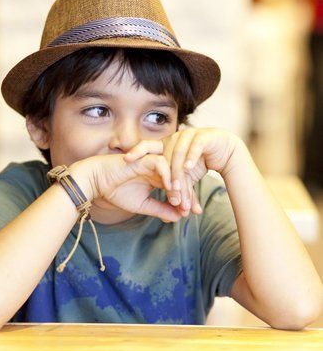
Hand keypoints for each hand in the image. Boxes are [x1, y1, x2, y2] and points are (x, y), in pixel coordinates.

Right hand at [73, 153, 184, 222]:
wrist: (97, 181)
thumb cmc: (116, 190)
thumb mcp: (143, 205)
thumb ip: (160, 209)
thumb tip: (178, 218)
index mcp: (159, 177)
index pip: (179, 186)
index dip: (187, 199)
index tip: (191, 213)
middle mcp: (159, 168)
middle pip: (181, 177)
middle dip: (187, 193)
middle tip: (190, 209)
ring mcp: (152, 161)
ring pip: (174, 169)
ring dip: (178, 184)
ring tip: (178, 200)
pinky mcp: (144, 158)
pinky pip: (161, 163)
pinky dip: (167, 175)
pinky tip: (168, 188)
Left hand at [123, 127, 241, 215]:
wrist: (225, 150)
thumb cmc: (202, 163)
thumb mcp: (186, 177)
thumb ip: (177, 189)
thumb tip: (172, 214)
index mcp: (166, 145)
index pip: (146, 146)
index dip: (136, 151)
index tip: (124, 160)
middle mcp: (174, 138)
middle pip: (164, 156)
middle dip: (164, 176)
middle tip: (165, 193)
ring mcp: (188, 135)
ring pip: (178, 155)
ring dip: (177, 174)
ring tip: (176, 189)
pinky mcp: (203, 137)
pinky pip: (195, 147)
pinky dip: (190, 158)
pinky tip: (187, 168)